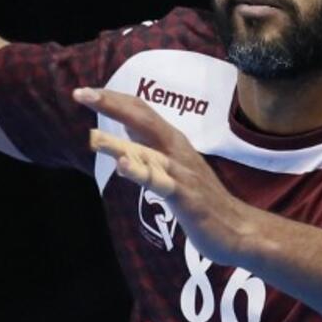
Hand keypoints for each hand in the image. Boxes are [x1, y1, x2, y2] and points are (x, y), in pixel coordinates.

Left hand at [74, 87, 249, 263]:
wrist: (239, 230)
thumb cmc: (202, 199)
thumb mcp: (173, 166)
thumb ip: (151, 146)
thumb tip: (128, 127)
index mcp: (173, 141)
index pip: (141, 111)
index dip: (114, 99)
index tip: (84, 92)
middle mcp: (177, 150)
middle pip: (143, 119)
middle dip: (112, 104)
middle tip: (82, 93)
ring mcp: (182, 173)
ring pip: (147, 152)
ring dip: (119, 144)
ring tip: (92, 136)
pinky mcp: (186, 198)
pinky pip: (161, 183)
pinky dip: (142, 173)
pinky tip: (123, 167)